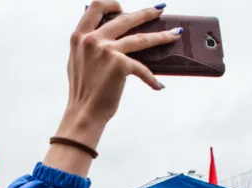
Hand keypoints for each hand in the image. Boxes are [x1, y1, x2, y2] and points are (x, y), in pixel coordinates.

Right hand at [45, 1, 180, 176]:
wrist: (83, 113)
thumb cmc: (83, 91)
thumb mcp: (76, 61)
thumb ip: (87, 45)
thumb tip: (105, 37)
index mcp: (80, 36)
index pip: (96, 7)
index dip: (112, 4)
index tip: (123, 7)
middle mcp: (92, 40)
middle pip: (126, 18)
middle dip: (146, 13)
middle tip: (159, 11)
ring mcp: (107, 51)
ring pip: (142, 38)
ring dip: (161, 36)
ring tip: (174, 34)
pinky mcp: (120, 65)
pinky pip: (143, 68)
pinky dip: (151, 79)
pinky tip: (158, 85)